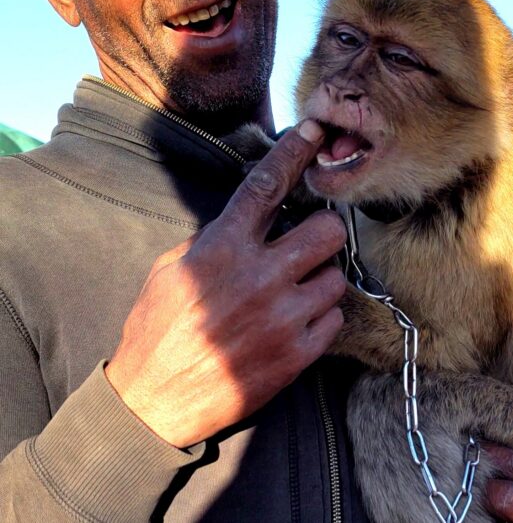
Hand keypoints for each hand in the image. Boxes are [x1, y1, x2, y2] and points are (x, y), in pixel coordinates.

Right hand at [106, 120, 347, 447]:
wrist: (155, 401)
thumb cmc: (158, 330)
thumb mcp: (171, 271)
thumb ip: (215, 241)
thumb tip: (251, 222)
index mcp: (222, 249)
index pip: (266, 186)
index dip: (293, 153)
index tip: (312, 131)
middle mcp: (258, 277)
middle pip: (328, 231)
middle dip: (323, 234)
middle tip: (309, 246)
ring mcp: (281, 317)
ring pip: (337, 278)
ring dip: (321, 281)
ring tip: (296, 294)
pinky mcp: (295, 356)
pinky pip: (334, 320)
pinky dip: (320, 319)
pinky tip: (295, 325)